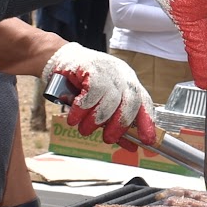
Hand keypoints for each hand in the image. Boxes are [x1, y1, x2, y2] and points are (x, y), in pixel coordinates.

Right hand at [43, 43, 157, 147]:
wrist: (59, 59)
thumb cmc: (82, 85)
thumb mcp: (102, 104)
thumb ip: (115, 123)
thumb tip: (131, 146)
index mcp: (129, 83)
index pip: (144, 103)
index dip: (147, 123)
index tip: (146, 140)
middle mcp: (122, 75)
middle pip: (130, 102)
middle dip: (119, 125)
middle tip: (108, 139)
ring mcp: (108, 70)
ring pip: (110, 100)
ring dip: (96, 120)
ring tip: (84, 129)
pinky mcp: (91, 68)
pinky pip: (91, 93)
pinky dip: (82, 109)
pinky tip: (74, 117)